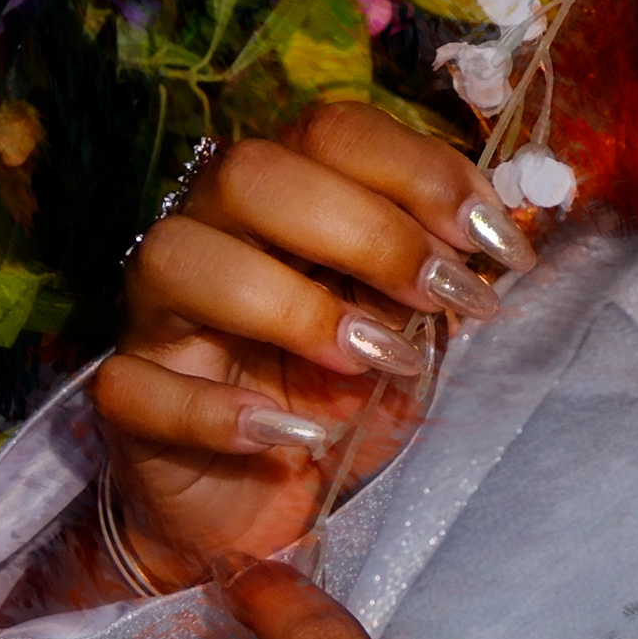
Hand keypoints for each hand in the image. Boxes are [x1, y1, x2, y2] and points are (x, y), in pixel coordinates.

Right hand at [100, 102, 531, 575]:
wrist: (261, 506)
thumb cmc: (337, 398)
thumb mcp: (412, 333)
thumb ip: (445, 277)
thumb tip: (508, 231)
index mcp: (284, 196)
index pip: (330, 132)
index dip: (418, 172)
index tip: (492, 242)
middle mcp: (211, 232)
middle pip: (251, 175)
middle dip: (365, 230)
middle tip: (444, 296)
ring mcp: (159, 314)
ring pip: (178, 256)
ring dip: (292, 305)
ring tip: (374, 360)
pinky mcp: (128, 397)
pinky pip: (138, 385)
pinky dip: (221, 412)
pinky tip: (298, 436)